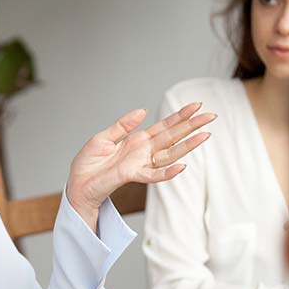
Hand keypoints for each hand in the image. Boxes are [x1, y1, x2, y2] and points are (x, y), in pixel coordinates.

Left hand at [66, 102, 215, 217]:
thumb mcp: (103, 138)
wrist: (77, 184)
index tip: (196, 105)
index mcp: (137, 140)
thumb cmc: (88, 163)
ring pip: (169, 154)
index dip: (180, 116)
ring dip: (187, 146)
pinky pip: (153, 175)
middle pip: (172, 137)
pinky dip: (167, 172)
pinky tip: (182, 166)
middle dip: (191, 126)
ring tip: (206, 135)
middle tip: (211, 116)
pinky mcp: (132, 175)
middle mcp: (143, 152)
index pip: (164, 126)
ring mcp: (140, 164)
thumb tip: (143, 111)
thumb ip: (122, 125)